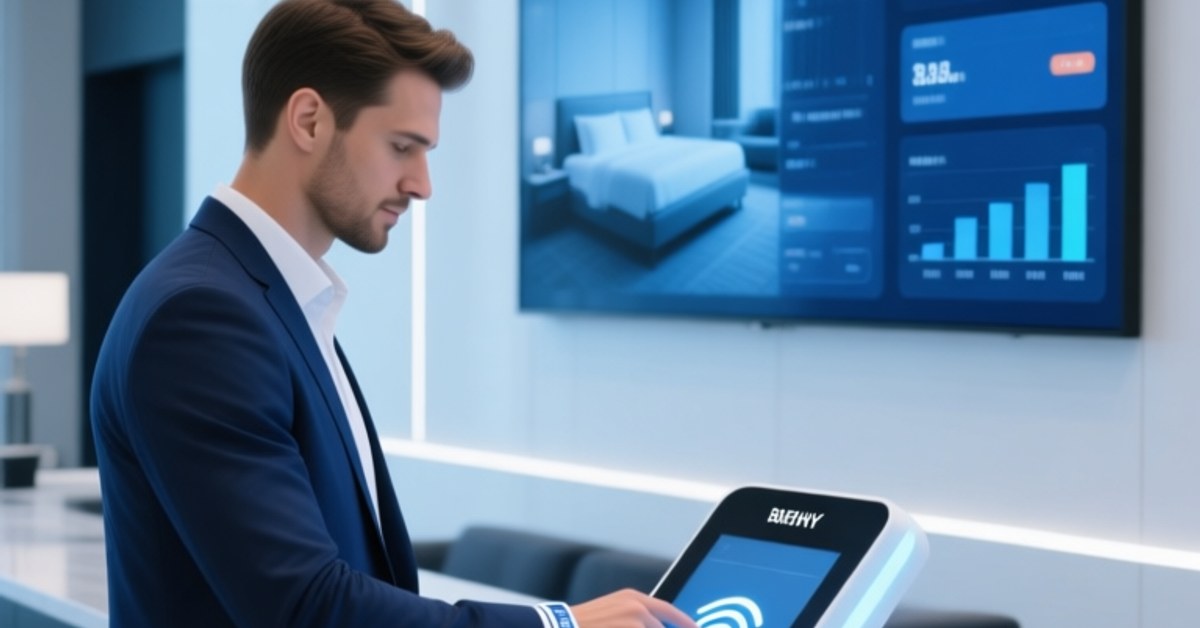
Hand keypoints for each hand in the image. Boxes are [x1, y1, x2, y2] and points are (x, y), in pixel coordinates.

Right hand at [570, 589, 697, 627]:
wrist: (561, 626)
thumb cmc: (584, 622)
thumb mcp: (612, 611)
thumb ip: (635, 617)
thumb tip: (651, 624)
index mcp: (634, 598)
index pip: (670, 611)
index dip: (685, 622)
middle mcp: (638, 608)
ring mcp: (635, 623)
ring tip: (614, 627)